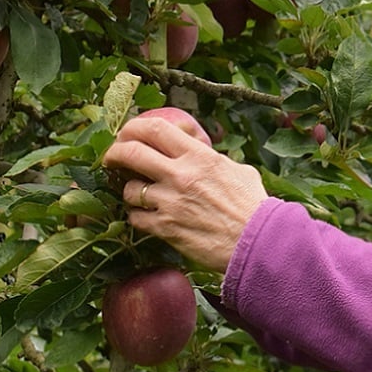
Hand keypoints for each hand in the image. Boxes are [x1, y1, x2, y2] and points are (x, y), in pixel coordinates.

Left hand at [102, 115, 268, 270]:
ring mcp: (170, 203)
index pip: (154, 129)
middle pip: (130, 152)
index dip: (132, 127)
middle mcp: (180, 175)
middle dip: (114, 153)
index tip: (125, 134)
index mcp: (198, 155)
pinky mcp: (166, 229)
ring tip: (138, 195)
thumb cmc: (252, 206)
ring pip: (128, 189)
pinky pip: (135, 218)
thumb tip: (194, 146)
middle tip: (111, 158)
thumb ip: (209, 157)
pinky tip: (146, 217)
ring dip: (129, 191)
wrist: (259, 243)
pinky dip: (137, 217)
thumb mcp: (236, 169)